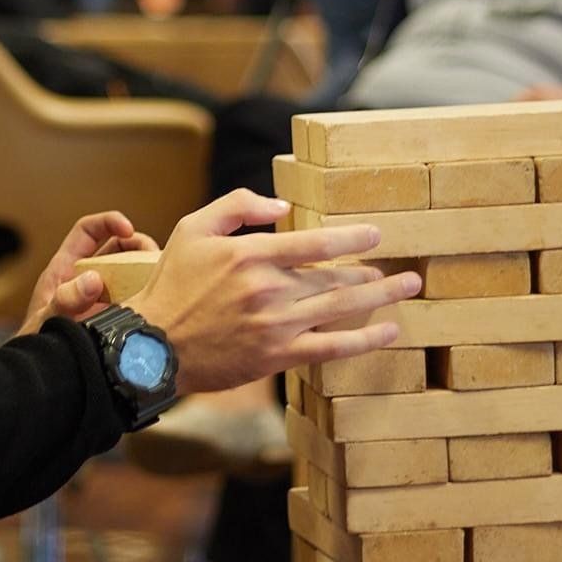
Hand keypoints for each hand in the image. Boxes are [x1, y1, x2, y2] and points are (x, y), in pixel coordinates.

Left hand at [18, 211, 158, 335]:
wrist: (45, 377)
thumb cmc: (38, 346)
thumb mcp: (47, 321)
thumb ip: (65, 301)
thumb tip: (93, 280)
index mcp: (66, 269)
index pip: (87, 231)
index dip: (108, 222)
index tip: (129, 229)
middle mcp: (87, 279)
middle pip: (118, 247)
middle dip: (138, 245)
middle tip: (153, 257)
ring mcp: (105, 298)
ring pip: (132, 271)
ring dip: (149, 269)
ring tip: (162, 278)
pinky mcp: (118, 316)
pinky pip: (139, 298)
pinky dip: (152, 295)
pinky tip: (163, 303)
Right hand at [133, 189, 421, 394]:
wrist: (154, 346)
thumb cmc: (173, 284)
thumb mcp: (193, 228)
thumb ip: (237, 206)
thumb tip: (282, 205)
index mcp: (250, 254)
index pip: (314, 243)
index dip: (350, 239)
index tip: (375, 237)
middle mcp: (269, 289)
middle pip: (333, 277)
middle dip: (372, 272)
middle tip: (402, 270)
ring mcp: (276, 325)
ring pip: (340, 308)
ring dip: (380, 297)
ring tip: (407, 288)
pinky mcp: (277, 356)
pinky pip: (331, 347)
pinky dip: (365, 340)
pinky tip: (390, 331)